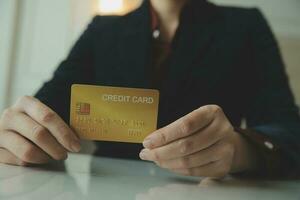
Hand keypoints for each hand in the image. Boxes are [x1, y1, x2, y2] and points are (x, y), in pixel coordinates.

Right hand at [0, 96, 80, 165]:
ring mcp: (0, 132)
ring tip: (53, 157)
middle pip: (39, 134)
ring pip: (28, 151)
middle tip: (65, 154)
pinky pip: (19, 161)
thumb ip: (60, 124)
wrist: (9, 127)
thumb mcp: (44, 116)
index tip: (76, 145)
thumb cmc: (33, 122)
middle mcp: (10, 115)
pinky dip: (33, 163)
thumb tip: (78, 138)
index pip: (48, 117)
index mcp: (26, 102)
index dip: (64, 133)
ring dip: (46, 157)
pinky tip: (39, 158)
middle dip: (57, 148)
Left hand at [139, 105, 257, 177]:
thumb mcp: (194, 119)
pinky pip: (194, 171)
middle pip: (186, 145)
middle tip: (146, 153)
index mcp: (212, 113)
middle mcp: (222, 130)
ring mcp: (225, 150)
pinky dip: (176, 169)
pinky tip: (167, 164)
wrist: (229, 141)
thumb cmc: (205, 128)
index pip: (185, 125)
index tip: (148, 141)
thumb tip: (151, 141)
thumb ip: (175, 128)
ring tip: (154, 158)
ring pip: (188, 160)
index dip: (164, 135)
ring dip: (166, 162)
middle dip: (161, 151)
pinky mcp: (222, 166)